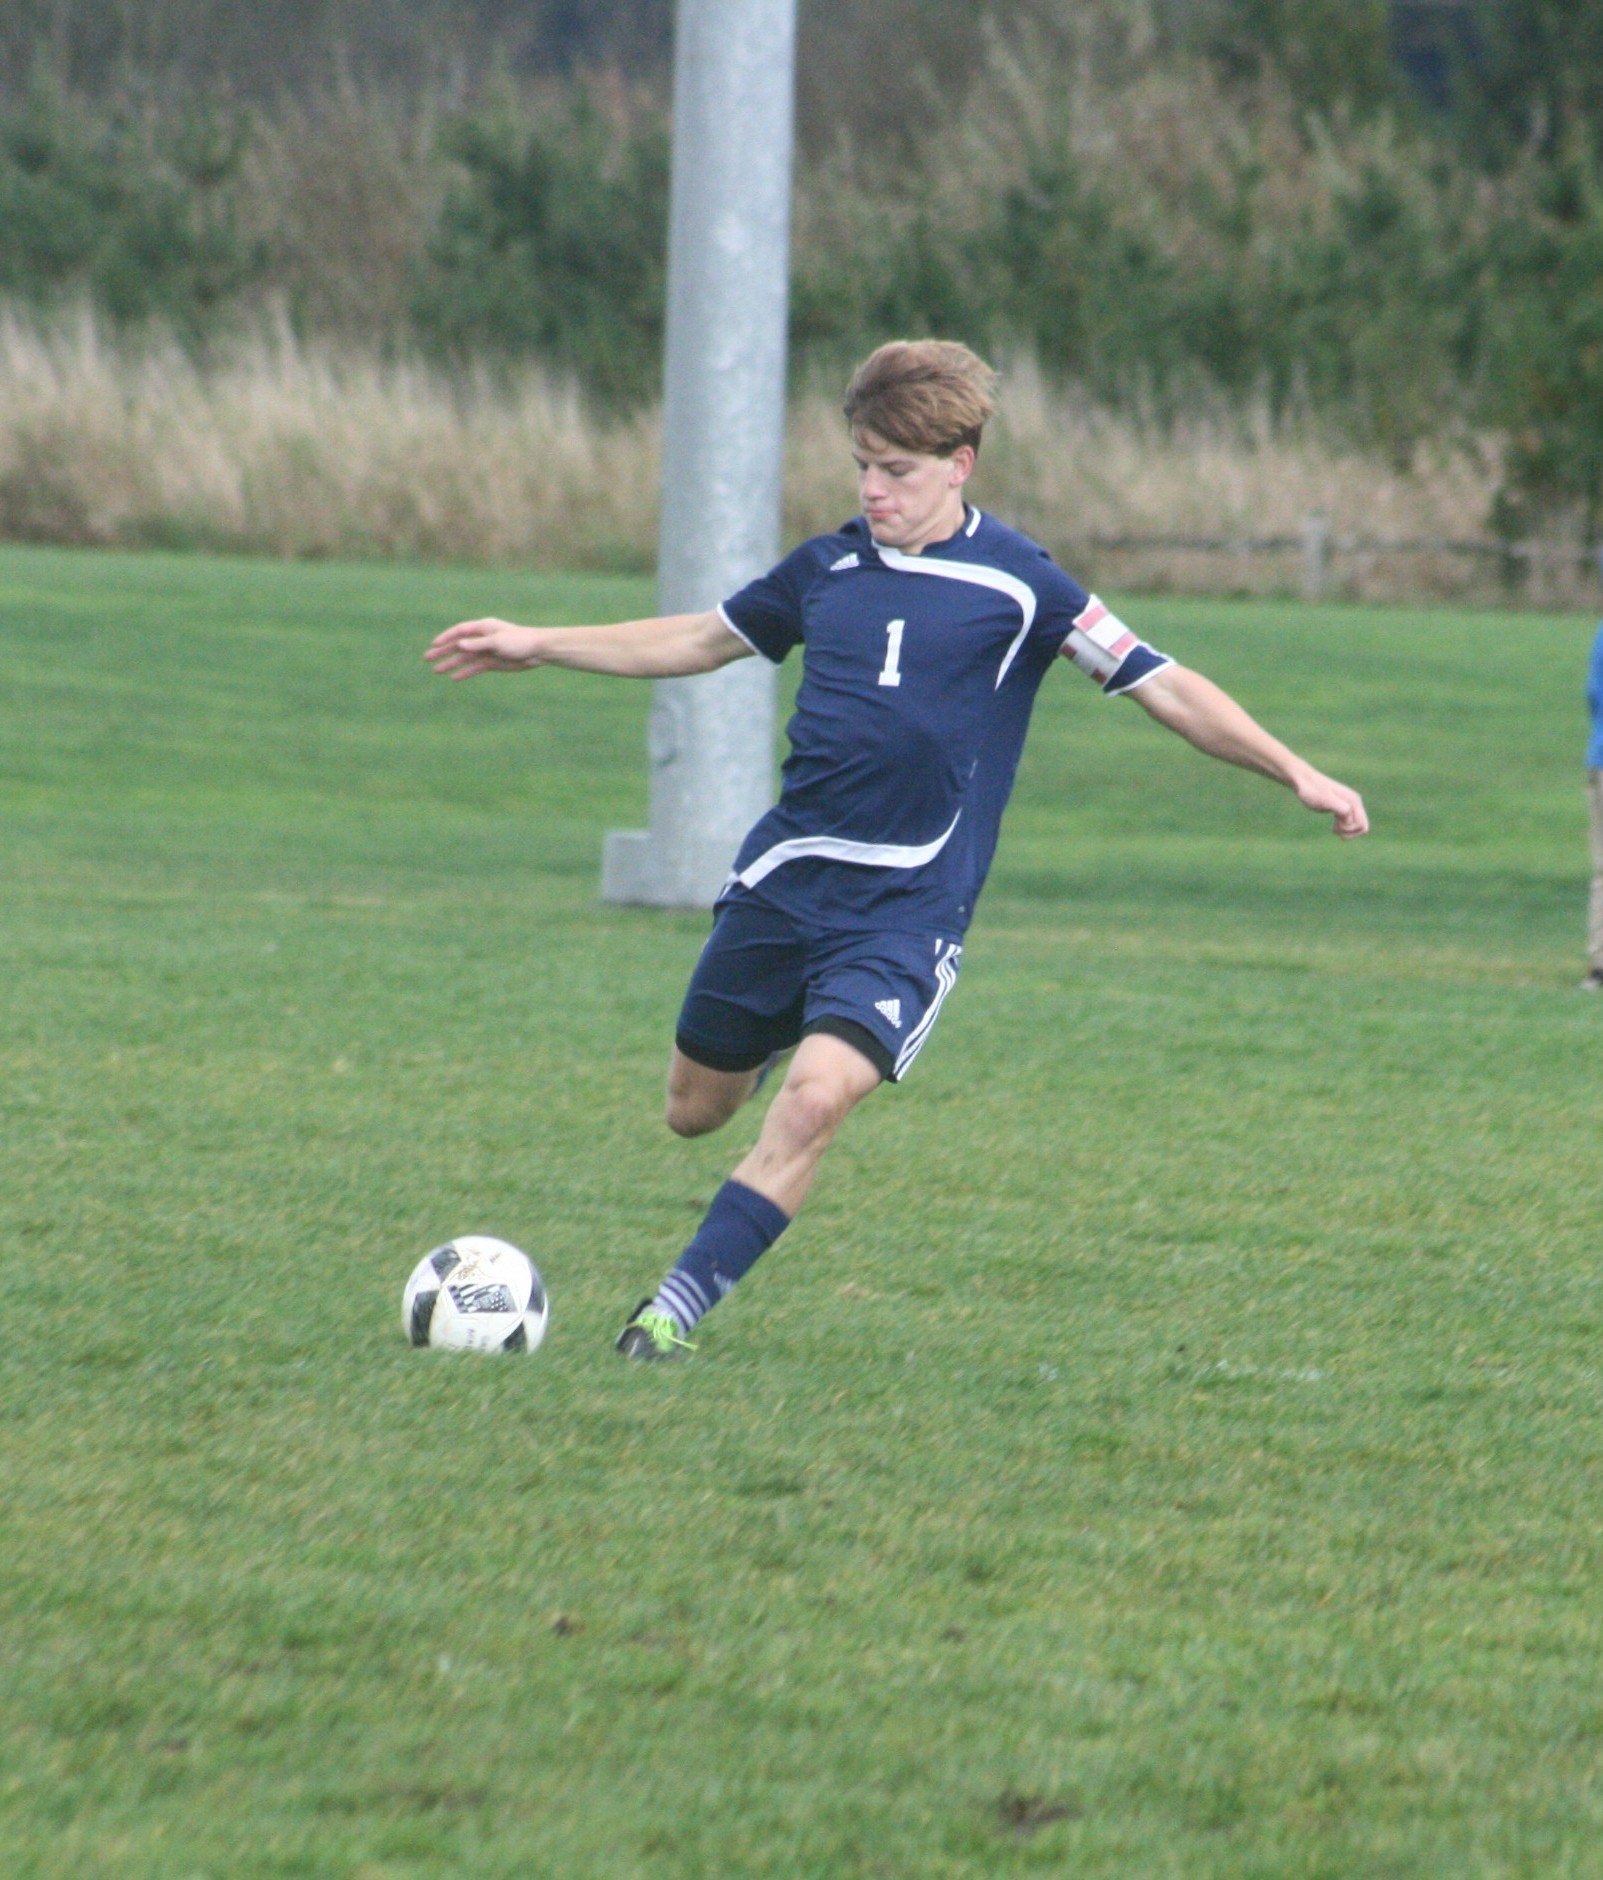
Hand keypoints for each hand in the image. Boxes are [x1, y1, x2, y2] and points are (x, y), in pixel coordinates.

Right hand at [425, 618, 543, 678]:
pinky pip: (474, 668)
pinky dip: (465, 672)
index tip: (434, 645)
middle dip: (443, 652)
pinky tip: (454, 678)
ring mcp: (486, 651)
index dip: (446, 638)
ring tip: (436, 671)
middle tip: (427, 658)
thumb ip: (478, 644)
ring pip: (464, 658)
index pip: (460, 631)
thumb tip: (459, 645)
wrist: (537, 651)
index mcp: (483, 628)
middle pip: (458, 645)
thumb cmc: (519, 641)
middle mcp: (482, 639)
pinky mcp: (492, 663)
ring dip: (451, 664)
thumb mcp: (497, 642)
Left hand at [1293, 768, 1368, 837]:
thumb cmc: (1312, 791)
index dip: (1348, 830)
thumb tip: (1350, 815)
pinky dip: (1343, 827)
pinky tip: (1334, 824)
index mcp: (1353, 801)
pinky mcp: (1342, 807)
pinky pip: (1350, 822)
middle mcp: (1355, 802)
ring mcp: (1349, 804)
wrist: (1303, 780)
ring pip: (1356, 826)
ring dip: (1346, 831)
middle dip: (1349, 832)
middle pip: (1362, 827)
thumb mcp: (1325, 801)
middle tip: (1334, 828)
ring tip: (1334, 827)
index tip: (1335, 824)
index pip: (1361, 826)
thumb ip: (1341, 808)